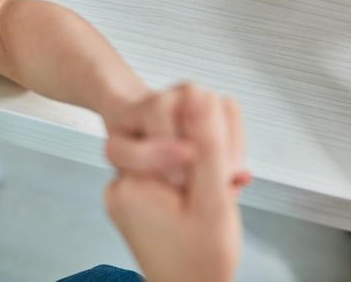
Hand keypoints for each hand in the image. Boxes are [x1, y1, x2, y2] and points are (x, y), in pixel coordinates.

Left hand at [105, 86, 245, 281]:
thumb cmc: (203, 259)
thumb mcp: (213, 198)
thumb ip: (208, 143)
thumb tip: (199, 91)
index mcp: (134, 178)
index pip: (169, 112)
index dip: (205, 130)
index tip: (221, 161)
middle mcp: (123, 180)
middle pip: (170, 124)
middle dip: (208, 145)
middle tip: (227, 178)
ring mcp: (129, 188)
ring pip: (174, 142)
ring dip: (207, 158)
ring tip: (222, 190)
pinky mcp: (140, 195)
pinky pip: (169, 163)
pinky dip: (196, 174)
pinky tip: (210, 195)